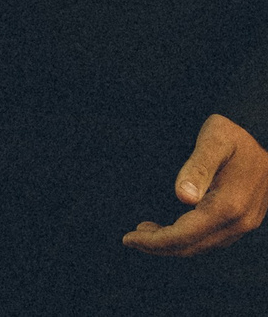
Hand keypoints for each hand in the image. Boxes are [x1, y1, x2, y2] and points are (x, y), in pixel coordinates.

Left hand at [125, 114, 267, 254]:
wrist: (262, 138)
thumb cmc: (234, 136)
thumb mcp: (215, 140)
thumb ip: (198, 167)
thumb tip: (182, 197)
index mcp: (229, 205)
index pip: (185, 235)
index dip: (156, 240)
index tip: (128, 238)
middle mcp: (239, 221)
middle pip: (193, 246)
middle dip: (159, 246)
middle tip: (131, 238)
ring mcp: (244, 224)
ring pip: (203, 246)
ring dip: (172, 244)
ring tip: (145, 232)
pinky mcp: (244, 221)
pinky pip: (213, 239)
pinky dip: (189, 240)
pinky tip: (172, 229)